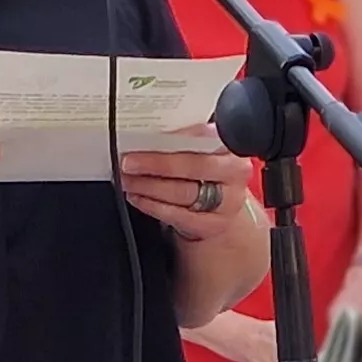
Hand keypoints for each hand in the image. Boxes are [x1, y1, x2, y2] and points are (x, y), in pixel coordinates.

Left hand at [117, 148, 261, 245]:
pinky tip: (138, 198)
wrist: (220, 208)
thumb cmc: (203, 173)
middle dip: (155, 164)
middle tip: (129, 162)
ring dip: (148, 186)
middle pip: (193, 166)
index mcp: (229, 146)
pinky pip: (178, 215)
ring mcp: (227, 201)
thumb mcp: (199, 151)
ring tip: (128, 180)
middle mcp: (233, 172)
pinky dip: (152, 206)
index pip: (202, 136)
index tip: (145, 138)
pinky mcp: (214, 224)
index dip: (171, 138)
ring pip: (183, 192)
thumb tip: (143, 136)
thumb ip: (179, 142)